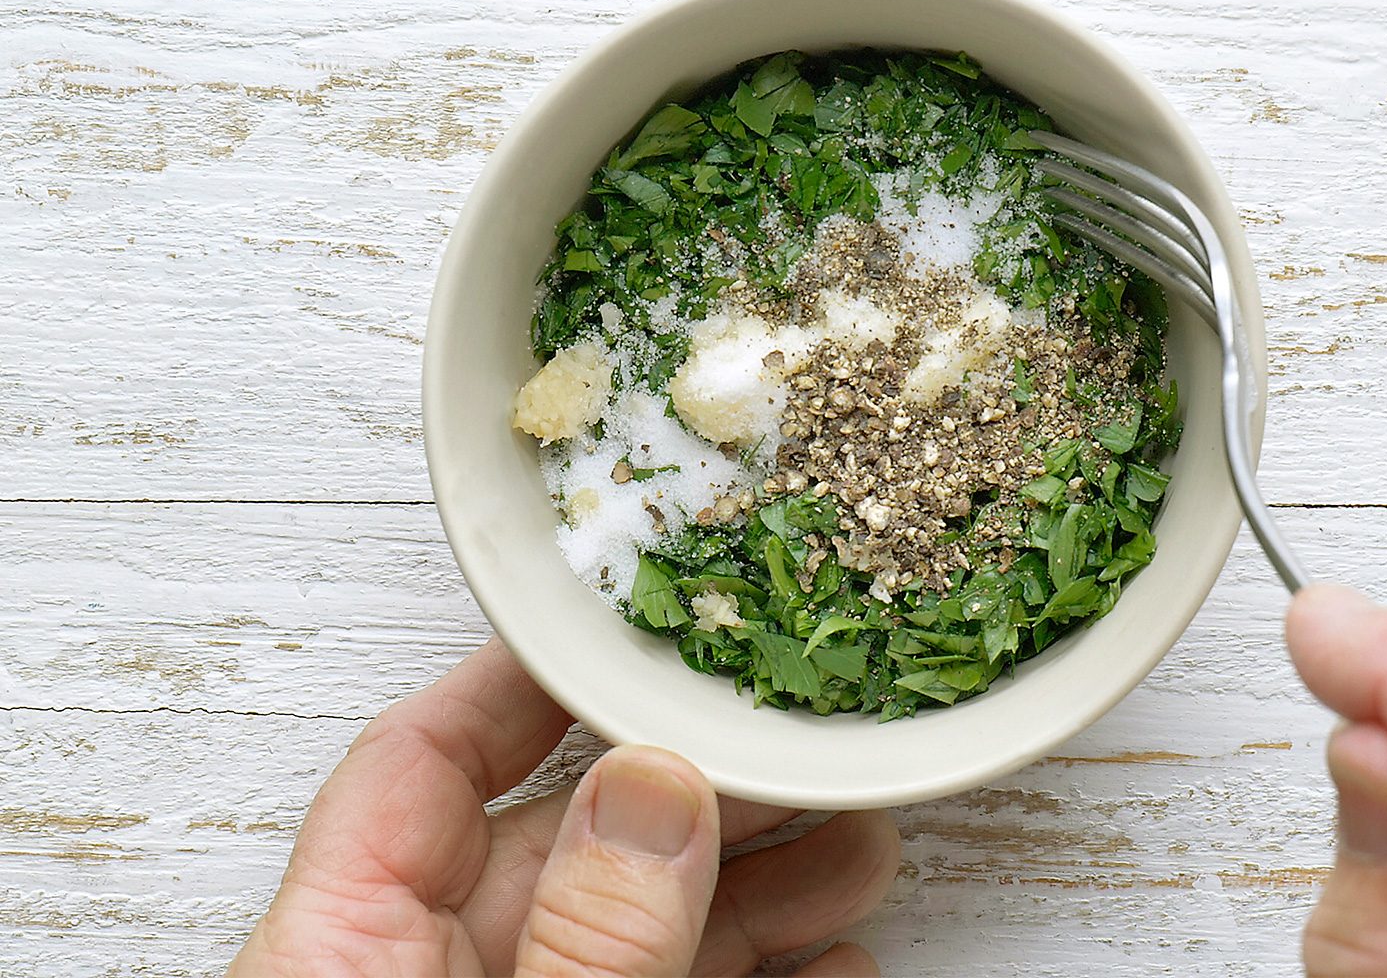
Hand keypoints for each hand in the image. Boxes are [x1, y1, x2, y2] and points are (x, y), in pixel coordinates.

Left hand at [232, 639, 900, 975]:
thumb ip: (587, 936)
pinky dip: (766, 976)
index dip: (523, 681)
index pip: (417, 764)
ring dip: (762, 886)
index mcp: (339, 956)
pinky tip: (838, 955)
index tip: (629, 630)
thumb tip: (659, 790)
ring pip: (643, 926)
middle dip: (703, 791)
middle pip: (567, 839)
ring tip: (860, 845)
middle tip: (802, 751)